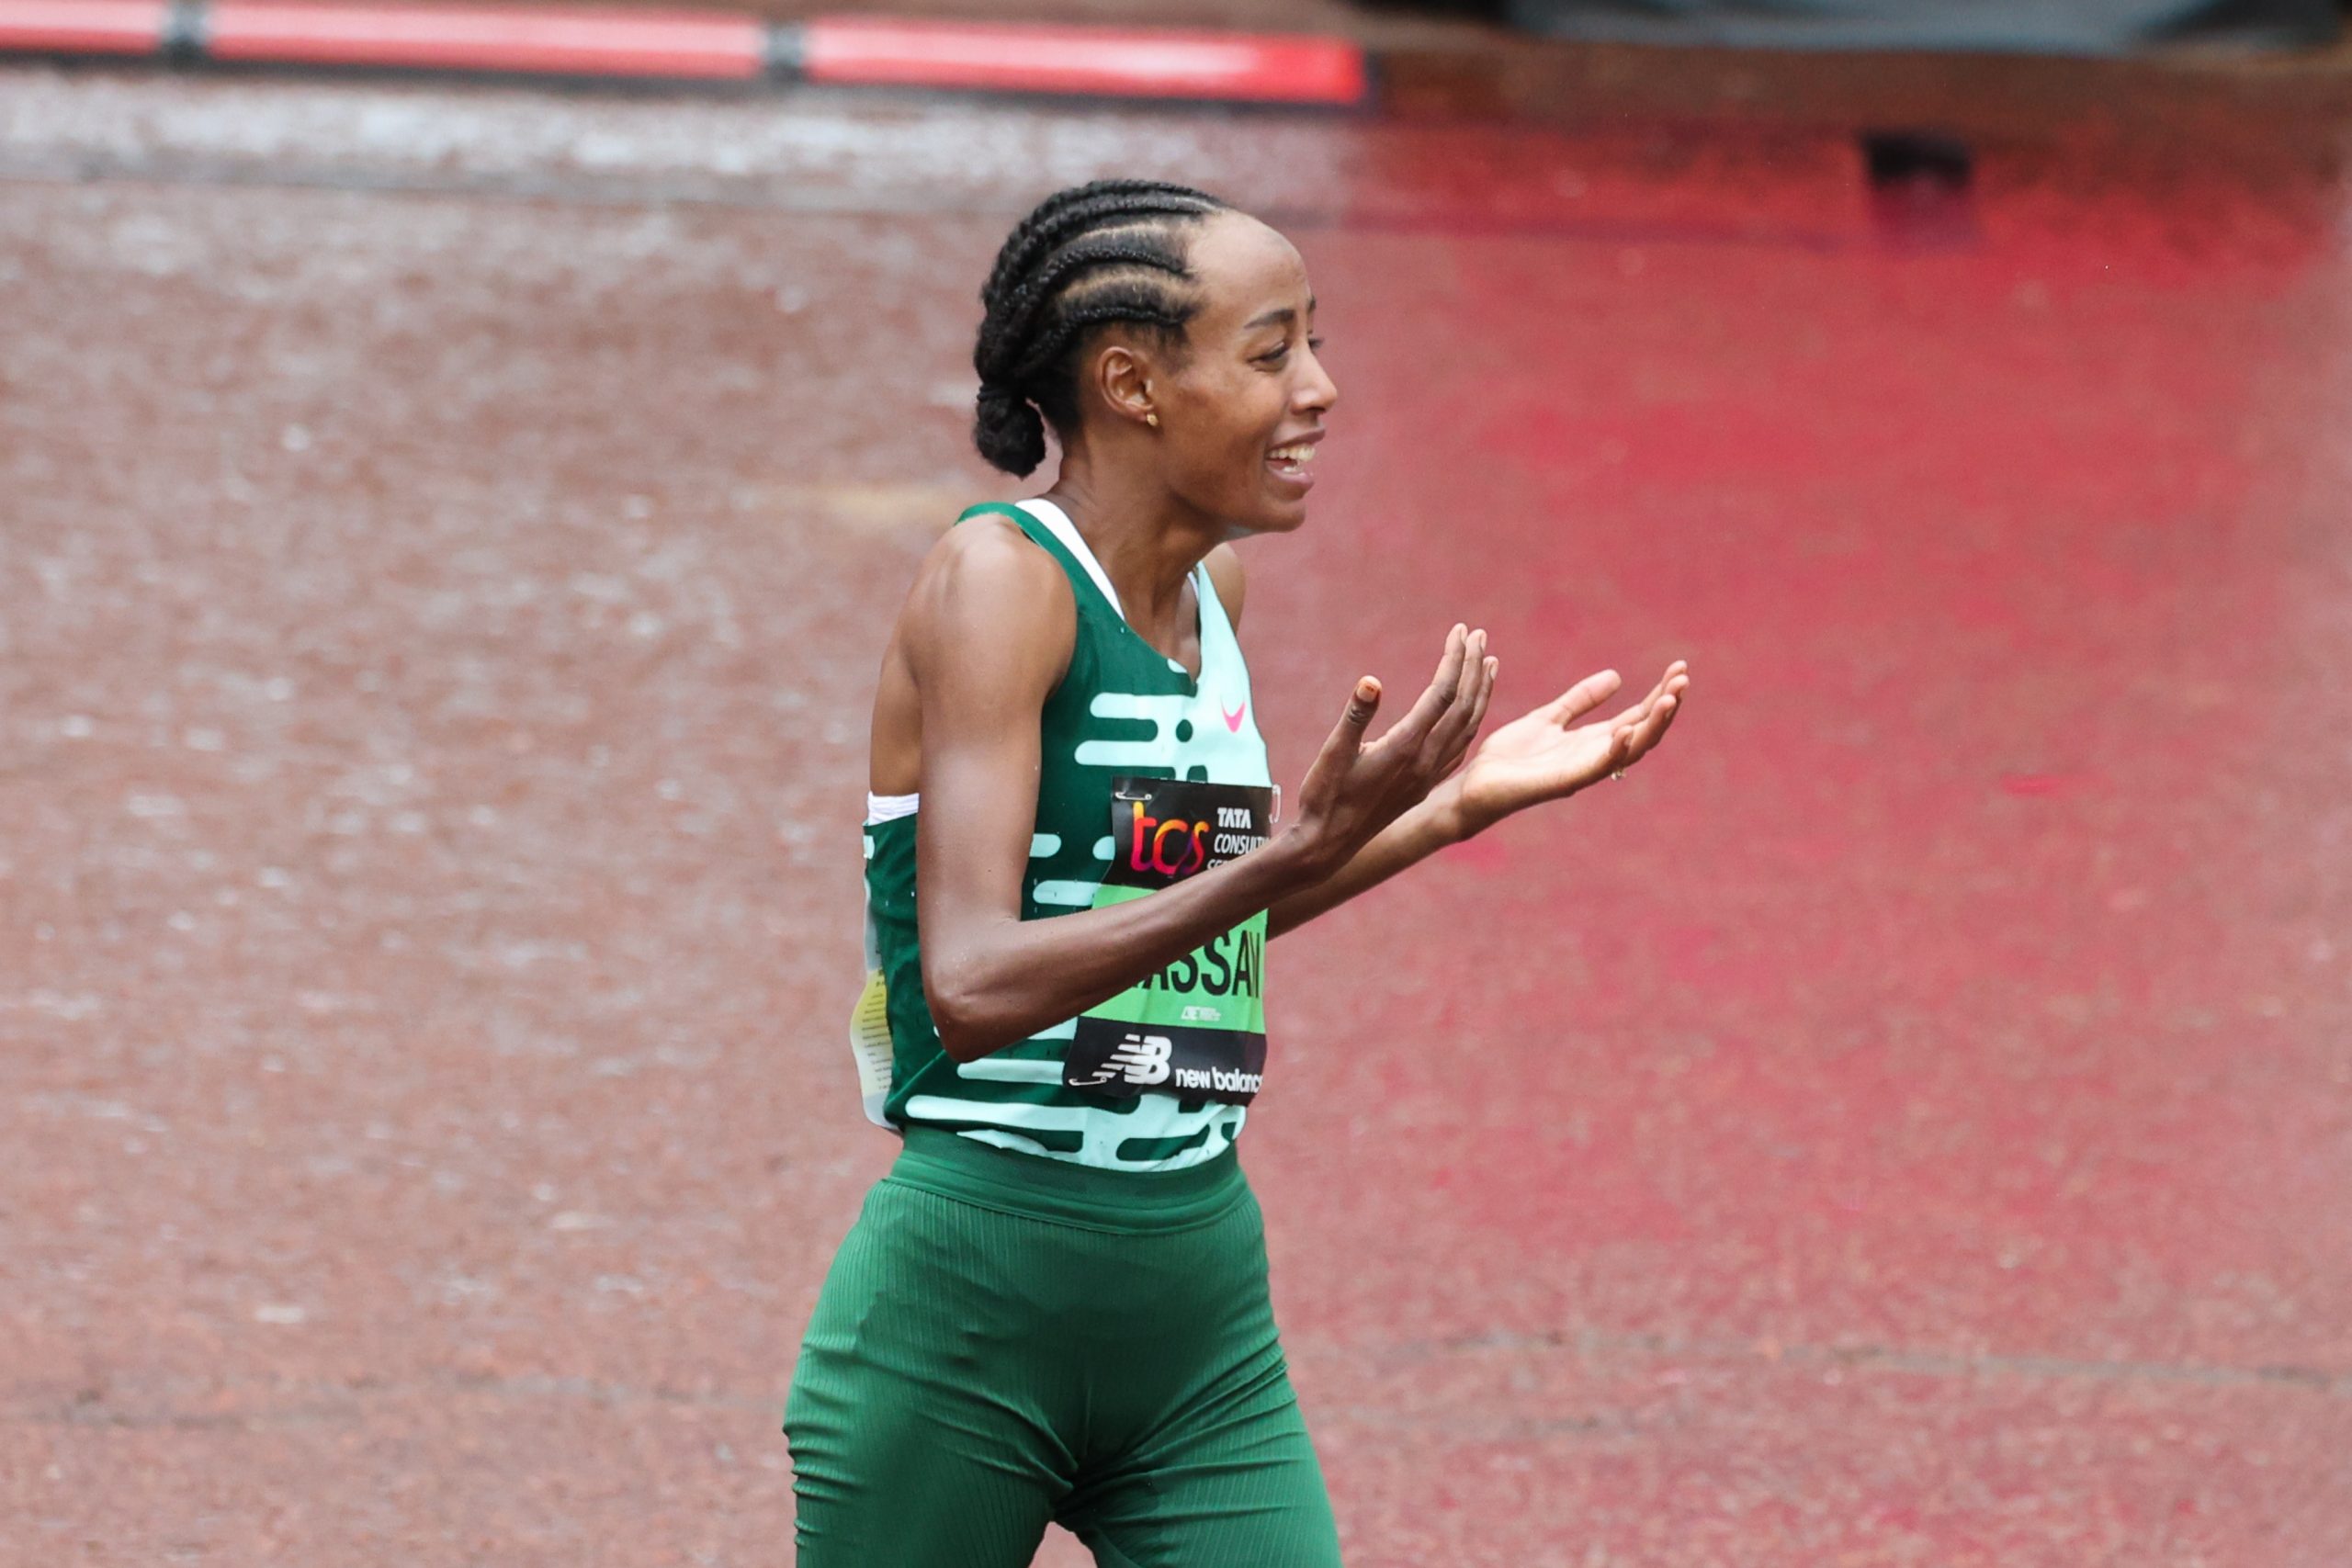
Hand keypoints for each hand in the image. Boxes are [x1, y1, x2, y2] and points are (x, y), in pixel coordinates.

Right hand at [1285, 625, 1498, 880]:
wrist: (1328, 846)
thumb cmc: (1324, 796)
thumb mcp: (1332, 752)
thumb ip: (1355, 716)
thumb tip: (1371, 682)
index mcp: (1405, 748)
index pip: (1441, 694)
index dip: (1454, 660)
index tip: (1460, 630)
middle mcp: (1425, 761)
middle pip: (1462, 706)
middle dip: (1473, 667)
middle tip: (1478, 634)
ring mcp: (1428, 775)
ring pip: (1468, 727)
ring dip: (1481, 692)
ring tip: (1490, 663)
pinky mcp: (1424, 784)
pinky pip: (1460, 746)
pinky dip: (1472, 720)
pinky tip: (1472, 710)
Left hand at [1446, 660, 1688, 836]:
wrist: (1476, 783)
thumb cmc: (1510, 756)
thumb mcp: (1548, 717)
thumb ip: (1580, 700)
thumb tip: (1617, 676)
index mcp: (1591, 742)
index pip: (1637, 716)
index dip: (1660, 694)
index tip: (1678, 669)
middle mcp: (1594, 757)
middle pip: (1643, 732)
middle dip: (1665, 707)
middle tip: (1683, 678)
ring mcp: (1582, 771)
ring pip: (1629, 750)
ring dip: (1651, 726)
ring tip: (1669, 699)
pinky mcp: (1563, 783)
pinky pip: (1596, 768)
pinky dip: (1615, 750)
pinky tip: (1627, 730)